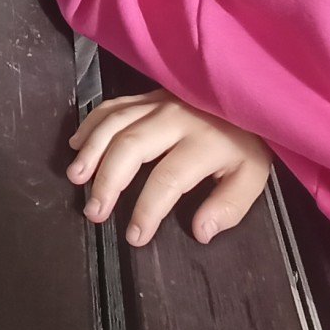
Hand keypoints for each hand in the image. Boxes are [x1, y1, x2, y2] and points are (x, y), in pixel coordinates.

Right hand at [67, 91, 270, 246]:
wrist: (250, 93)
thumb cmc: (248, 141)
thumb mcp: (252, 176)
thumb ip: (229, 207)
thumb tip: (200, 231)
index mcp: (204, 142)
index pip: (167, 180)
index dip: (146, 210)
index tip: (135, 236)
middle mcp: (176, 118)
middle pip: (131, 147)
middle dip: (107, 182)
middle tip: (94, 212)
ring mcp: (159, 101)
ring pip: (116, 123)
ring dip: (92, 151)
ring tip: (76, 179)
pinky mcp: (148, 93)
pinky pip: (113, 105)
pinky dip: (91, 123)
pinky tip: (77, 145)